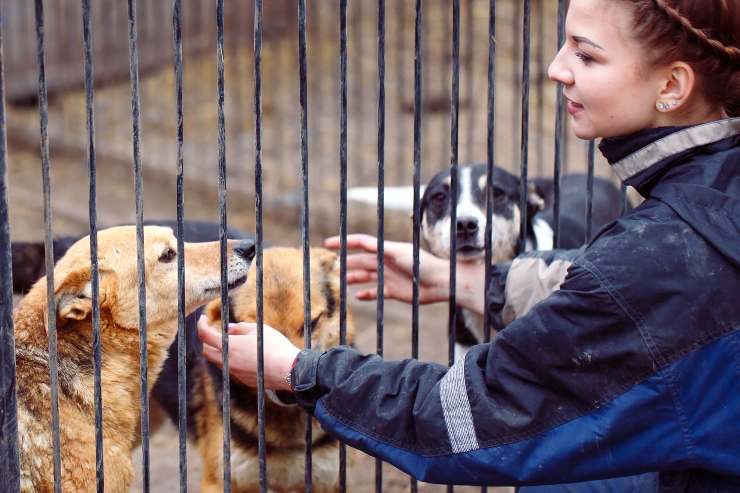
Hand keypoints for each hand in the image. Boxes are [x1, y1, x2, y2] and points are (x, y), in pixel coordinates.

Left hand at [197, 315, 299, 390]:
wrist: (289, 369)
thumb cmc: (275, 346)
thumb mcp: (258, 330)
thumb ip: (239, 328)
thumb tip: (228, 329)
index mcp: (230, 347)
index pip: (205, 335)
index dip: (201, 325)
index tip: (204, 319)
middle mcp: (228, 362)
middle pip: (206, 351)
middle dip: (208, 341)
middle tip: (217, 331)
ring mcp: (235, 373)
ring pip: (219, 361)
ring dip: (221, 351)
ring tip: (234, 343)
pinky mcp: (244, 380)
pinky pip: (232, 369)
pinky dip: (233, 360)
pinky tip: (248, 355)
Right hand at [324, 234, 450, 304]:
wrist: (440, 282)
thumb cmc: (422, 263)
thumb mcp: (398, 252)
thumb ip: (379, 247)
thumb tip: (361, 242)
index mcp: (385, 249)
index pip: (360, 243)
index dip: (344, 242)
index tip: (328, 244)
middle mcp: (385, 262)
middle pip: (360, 261)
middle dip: (346, 262)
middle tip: (330, 266)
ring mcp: (388, 276)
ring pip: (365, 277)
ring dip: (353, 278)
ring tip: (341, 281)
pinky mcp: (393, 291)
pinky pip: (375, 293)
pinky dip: (366, 294)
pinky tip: (357, 296)